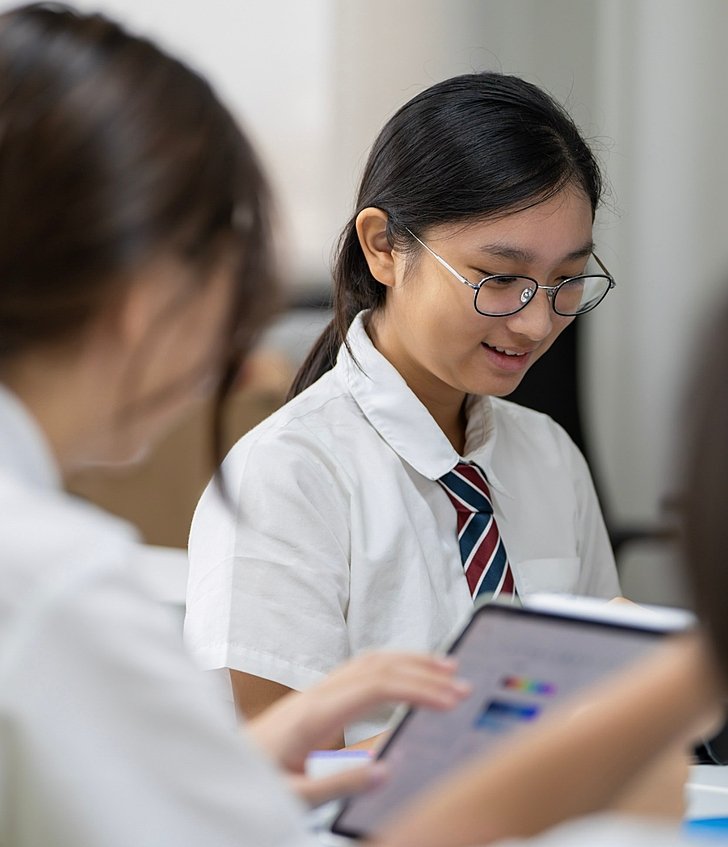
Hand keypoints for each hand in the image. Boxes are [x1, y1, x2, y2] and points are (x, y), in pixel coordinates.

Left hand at [248, 651, 470, 805]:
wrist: (220, 765)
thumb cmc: (254, 779)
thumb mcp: (294, 794)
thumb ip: (339, 782)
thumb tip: (387, 769)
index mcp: (315, 712)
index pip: (377, 686)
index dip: (418, 689)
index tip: (451, 700)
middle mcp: (318, 692)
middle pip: (378, 664)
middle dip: (422, 669)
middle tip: (460, 681)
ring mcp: (317, 690)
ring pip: (370, 661)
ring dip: (408, 660)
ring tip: (445, 667)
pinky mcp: (318, 697)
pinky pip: (360, 670)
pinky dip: (392, 667)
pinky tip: (408, 677)